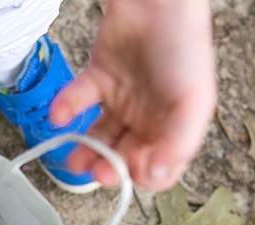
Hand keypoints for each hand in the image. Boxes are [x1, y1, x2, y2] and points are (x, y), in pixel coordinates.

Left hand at [50, 0, 216, 189]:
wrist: (158, 1)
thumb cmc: (183, 49)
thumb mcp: (194, 102)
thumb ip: (179, 143)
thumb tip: (155, 176)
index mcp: (173, 128)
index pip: (157, 169)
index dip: (143, 177)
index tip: (130, 174)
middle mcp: (147, 119)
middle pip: (124, 157)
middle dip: (110, 168)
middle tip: (98, 171)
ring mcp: (122, 100)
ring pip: (100, 136)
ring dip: (86, 151)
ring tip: (74, 160)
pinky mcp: (99, 79)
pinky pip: (78, 100)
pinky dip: (66, 109)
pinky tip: (60, 116)